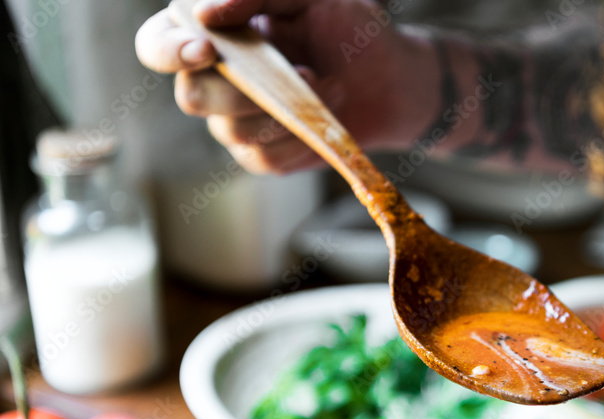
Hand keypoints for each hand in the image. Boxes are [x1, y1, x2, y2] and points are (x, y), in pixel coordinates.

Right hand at [135, 0, 433, 172]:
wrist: (388, 76)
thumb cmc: (345, 26)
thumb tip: (207, 14)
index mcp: (208, 33)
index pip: (156, 45)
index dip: (170, 51)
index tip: (208, 48)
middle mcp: (211, 79)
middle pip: (192, 97)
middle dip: (245, 92)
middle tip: (301, 71)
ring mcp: (234, 121)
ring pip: (232, 132)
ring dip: (288, 110)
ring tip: (329, 84)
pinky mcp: (262, 155)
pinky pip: (265, 159)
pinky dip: (301, 139)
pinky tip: (326, 115)